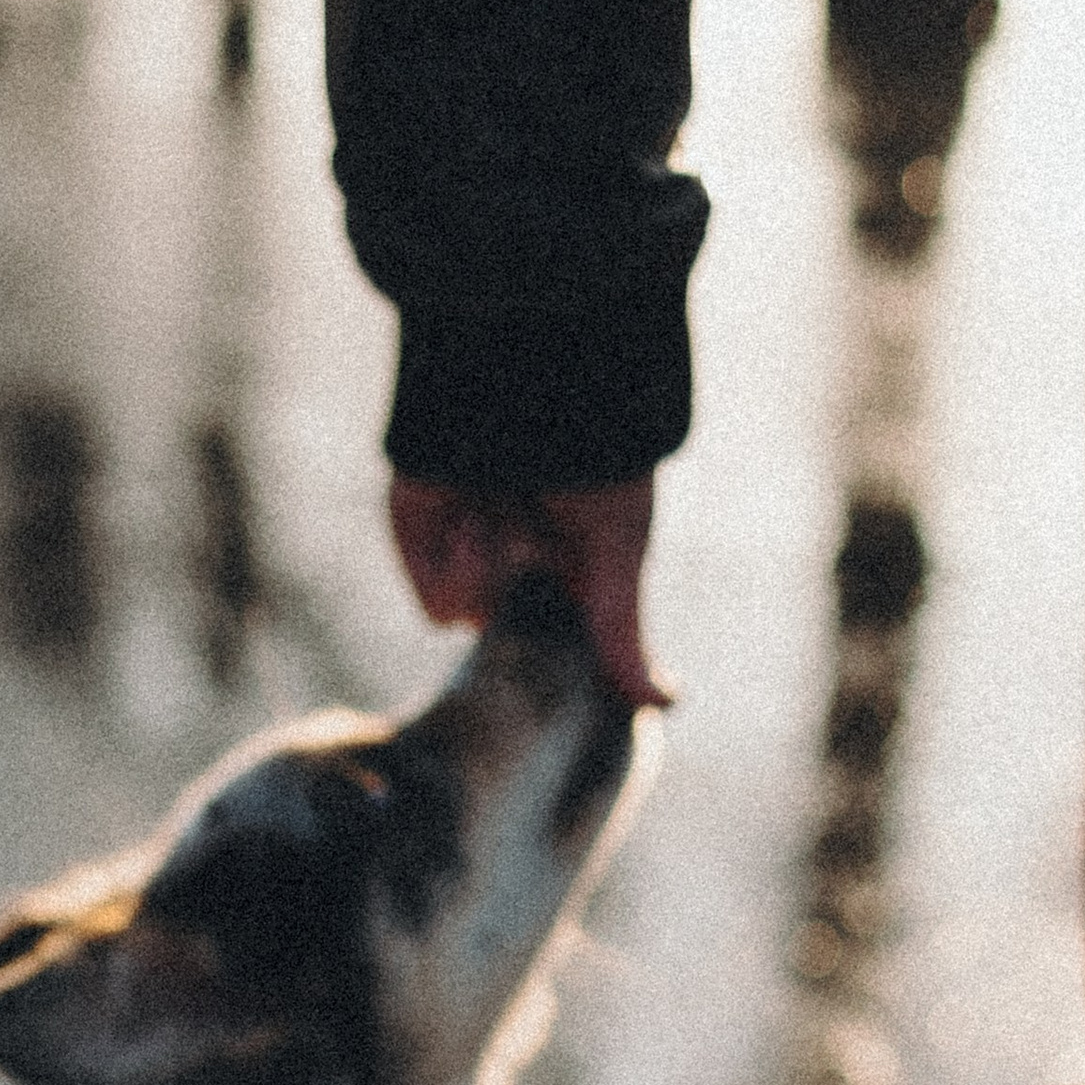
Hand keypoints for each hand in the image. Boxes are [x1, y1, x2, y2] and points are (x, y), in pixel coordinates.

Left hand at [389, 471, 668, 708]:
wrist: (523, 379)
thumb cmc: (593, 453)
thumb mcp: (619, 546)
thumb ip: (623, 632)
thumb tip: (662, 705)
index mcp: (573, 557)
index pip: (568, 637)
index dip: (571, 654)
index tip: (583, 669)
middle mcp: (520, 555)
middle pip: (522, 632)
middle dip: (532, 598)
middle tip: (541, 539)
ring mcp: (468, 550)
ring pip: (482, 620)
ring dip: (497, 574)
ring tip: (507, 510)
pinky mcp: (421, 541)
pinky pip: (440, 605)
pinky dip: (460, 575)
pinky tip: (473, 518)